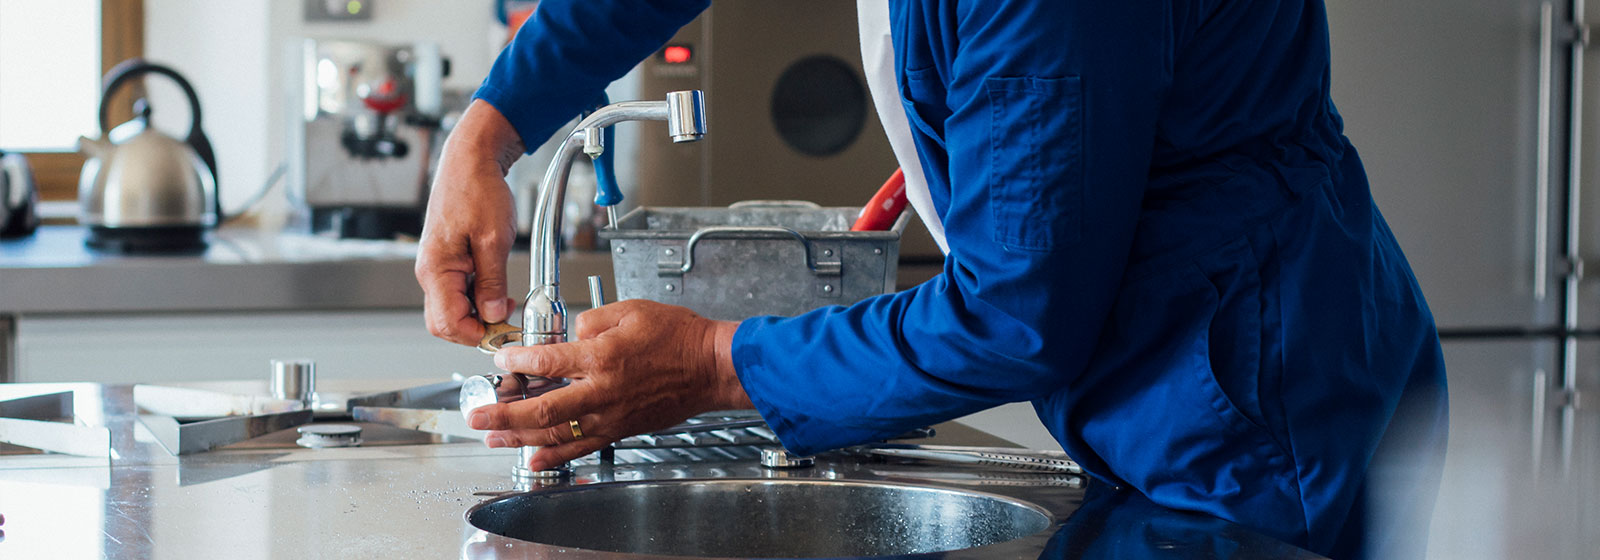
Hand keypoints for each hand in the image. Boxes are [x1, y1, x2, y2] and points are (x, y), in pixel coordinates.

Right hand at [416, 100, 524, 345]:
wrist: (470, 160)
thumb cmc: (477, 189)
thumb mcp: (494, 239)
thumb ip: (492, 281)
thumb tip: (494, 314)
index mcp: (435, 269)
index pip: (447, 324)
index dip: (477, 334)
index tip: (504, 329)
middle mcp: (430, 272)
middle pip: (445, 323)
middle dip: (476, 328)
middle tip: (506, 320)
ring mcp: (438, 268)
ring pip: (452, 309)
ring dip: (479, 313)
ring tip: (506, 302)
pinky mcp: (447, 262)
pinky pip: (458, 292)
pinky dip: (477, 298)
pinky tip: (497, 290)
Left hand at [466, 299, 751, 470]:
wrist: (710, 367)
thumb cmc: (678, 336)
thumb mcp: (632, 310)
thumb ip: (592, 320)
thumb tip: (570, 334)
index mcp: (603, 356)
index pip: (547, 361)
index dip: (518, 360)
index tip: (501, 359)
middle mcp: (602, 390)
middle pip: (542, 410)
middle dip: (503, 413)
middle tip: (477, 414)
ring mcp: (611, 414)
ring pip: (557, 433)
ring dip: (520, 438)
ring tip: (494, 437)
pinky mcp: (620, 429)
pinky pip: (582, 447)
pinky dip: (555, 456)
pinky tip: (533, 458)